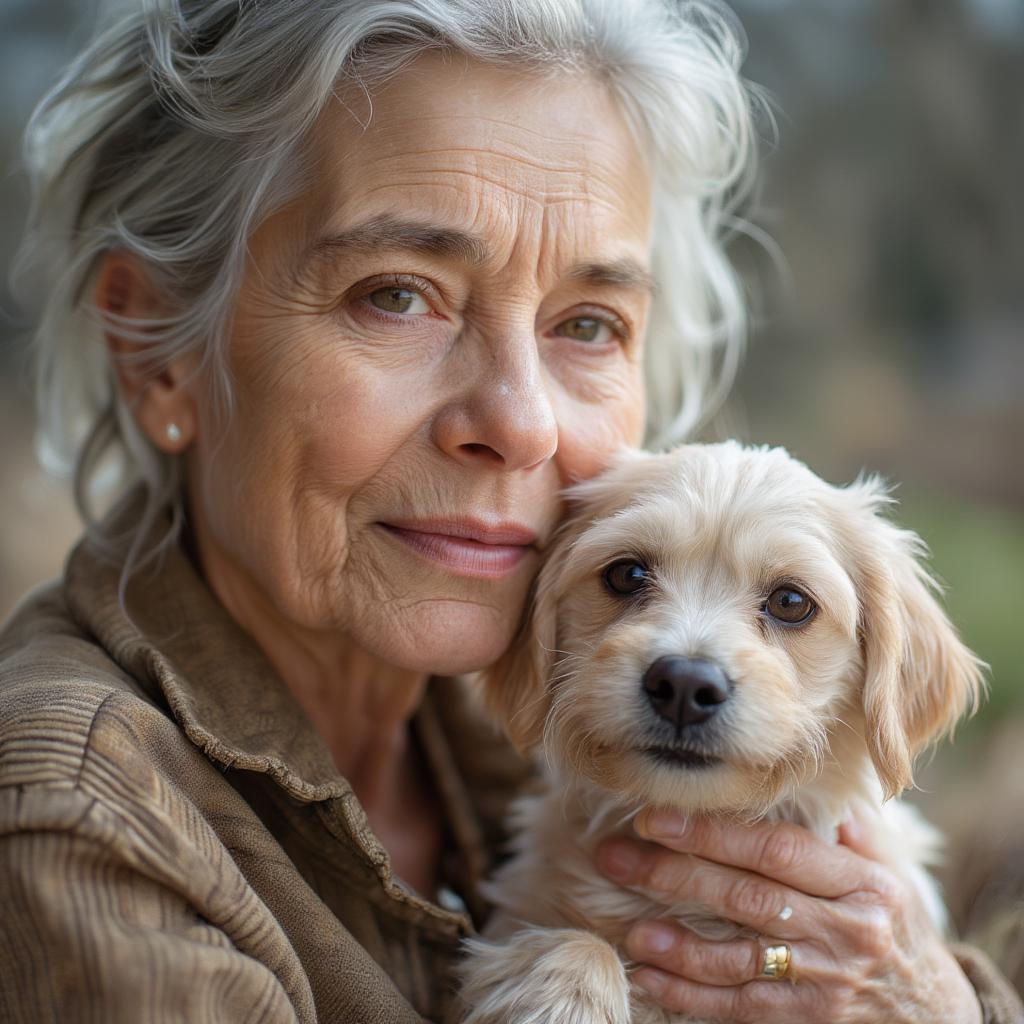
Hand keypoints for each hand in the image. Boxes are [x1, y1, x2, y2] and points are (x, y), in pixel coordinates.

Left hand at [595, 809, 982, 1023]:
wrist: (937, 1016)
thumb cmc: (896, 927)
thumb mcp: (886, 873)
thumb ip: (844, 829)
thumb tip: (800, 784)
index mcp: (861, 883)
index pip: (776, 850)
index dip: (713, 833)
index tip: (656, 818)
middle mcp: (846, 930)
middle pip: (747, 897)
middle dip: (674, 875)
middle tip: (616, 858)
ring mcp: (828, 982)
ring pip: (740, 958)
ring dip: (679, 943)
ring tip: (631, 925)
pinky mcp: (811, 1022)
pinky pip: (742, 1007)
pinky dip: (692, 995)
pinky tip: (651, 976)